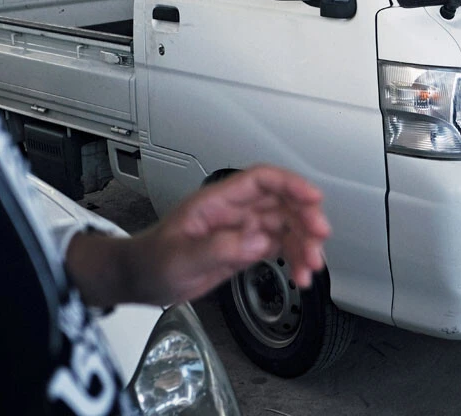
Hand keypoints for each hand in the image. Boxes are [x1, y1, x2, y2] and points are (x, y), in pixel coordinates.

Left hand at [68, 165, 329, 307]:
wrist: (141, 280)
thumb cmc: (152, 262)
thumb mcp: (180, 257)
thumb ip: (218, 247)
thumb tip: (256, 241)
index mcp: (217, 201)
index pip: (262, 180)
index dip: (291, 184)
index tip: (312, 198)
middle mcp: (235, 211)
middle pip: (282, 202)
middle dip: (306, 217)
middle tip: (319, 238)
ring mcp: (242, 229)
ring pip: (286, 226)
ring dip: (304, 243)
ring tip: (311, 267)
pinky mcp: (246, 248)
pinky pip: (279, 246)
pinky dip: (295, 258)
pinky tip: (300, 273)